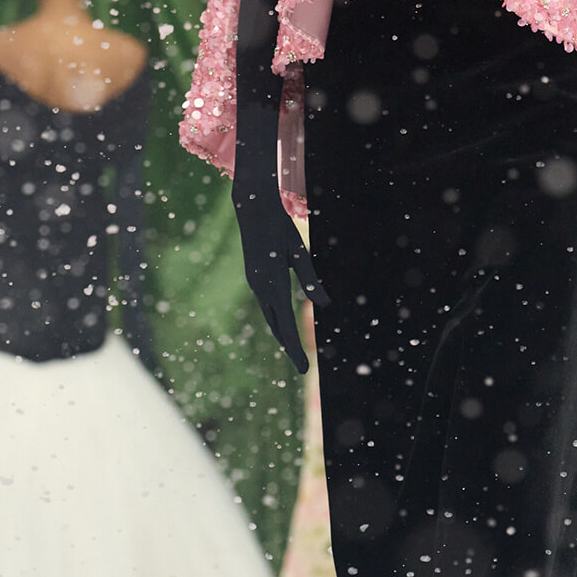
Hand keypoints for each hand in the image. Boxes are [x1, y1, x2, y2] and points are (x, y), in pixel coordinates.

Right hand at [233, 174, 327, 373]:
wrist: (252, 207)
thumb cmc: (279, 227)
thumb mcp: (299, 252)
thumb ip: (311, 279)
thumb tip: (324, 304)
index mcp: (273, 284)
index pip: (286, 326)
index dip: (296, 349)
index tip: (305, 368)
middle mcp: (260, 288)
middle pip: (276, 327)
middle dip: (290, 347)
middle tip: (303, 367)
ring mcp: (255, 283)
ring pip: (270, 317)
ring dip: (281, 334)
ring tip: (294, 350)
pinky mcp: (254, 277)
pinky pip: (266, 305)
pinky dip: (275, 319)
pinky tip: (282, 323)